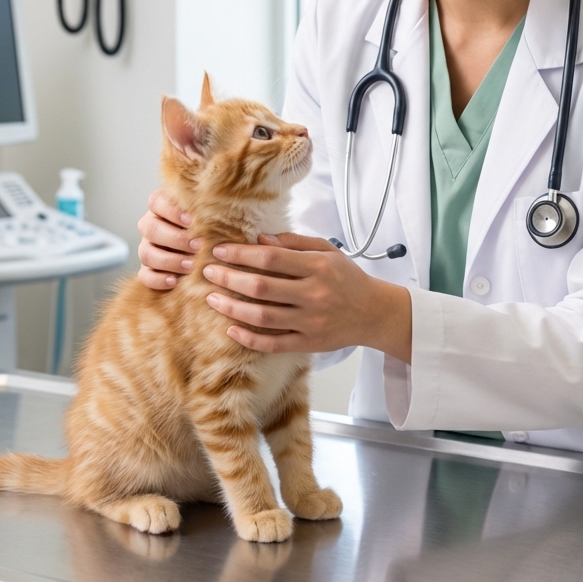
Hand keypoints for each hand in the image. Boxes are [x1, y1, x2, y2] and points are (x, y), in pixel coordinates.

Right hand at [137, 190, 199, 289]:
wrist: (204, 250)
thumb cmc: (207, 227)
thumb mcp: (205, 216)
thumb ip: (204, 212)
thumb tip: (217, 213)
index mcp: (160, 207)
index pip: (156, 202)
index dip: (172, 211)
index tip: (192, 221)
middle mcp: (150, 226)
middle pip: (150, 229)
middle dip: (176, 238)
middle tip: (198, 246)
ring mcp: (146, 248)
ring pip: (146, 253)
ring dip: (169, 260)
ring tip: (191, 265)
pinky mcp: (147, 269)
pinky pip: (144, 276)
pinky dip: (158, 279)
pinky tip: (174, 281)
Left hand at [202, 233, 411, 362]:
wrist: (373, 312)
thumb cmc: (347, 278)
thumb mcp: (327, 251)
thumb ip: (294, 242)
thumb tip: (259, 238)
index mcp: (318, 267)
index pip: (271, 258)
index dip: (241, 254)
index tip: (220, 251)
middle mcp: (313, 294)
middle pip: (261, 286)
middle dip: (229, 278)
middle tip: (208, 272)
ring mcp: (310, 321)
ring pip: (262, 316)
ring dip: (232, 308)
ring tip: (212, 298)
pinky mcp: (308, 343)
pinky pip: (272, 343)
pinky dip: (249, 338)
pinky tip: (231, 329)